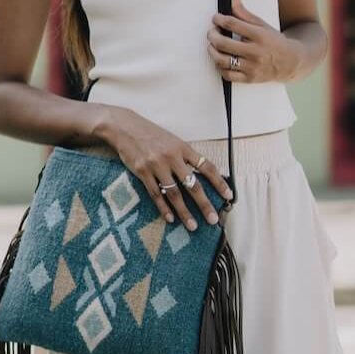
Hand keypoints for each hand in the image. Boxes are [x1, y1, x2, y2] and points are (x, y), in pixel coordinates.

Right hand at [101, 108, 232, 229]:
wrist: (125, 127)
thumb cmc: (151, 134)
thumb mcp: (172, 140)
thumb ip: (185, 157)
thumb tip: (201, 175)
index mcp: (183, 148)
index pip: (207, 167)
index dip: (219, 182)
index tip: (229, 195)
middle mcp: (172, 157)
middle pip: (193, 185)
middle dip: (204, 204)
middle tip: (213, 219)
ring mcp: (157, 165)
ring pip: (174, 194)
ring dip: (184, 212)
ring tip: (193, 226)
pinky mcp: (142, 172)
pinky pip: (155, 194)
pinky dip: (163, 208)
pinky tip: (170, 219)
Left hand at [207, 0, 298, 83]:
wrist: (290, 62)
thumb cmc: (272, 40)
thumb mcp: (260, 23)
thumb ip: (242, 10)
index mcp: (259, 35)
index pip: (232, 24)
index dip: (219, 19)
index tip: (216, 18)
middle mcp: (255, 52)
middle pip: (223, 43)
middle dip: (212, 35)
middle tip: (211, 32)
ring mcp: (252, 67)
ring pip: (222, 60)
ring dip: (212, 51)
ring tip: (213, 45)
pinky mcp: (249, 79)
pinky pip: (227, 75)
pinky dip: (219, 67)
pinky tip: (220, 59)